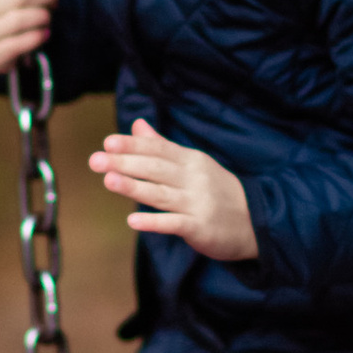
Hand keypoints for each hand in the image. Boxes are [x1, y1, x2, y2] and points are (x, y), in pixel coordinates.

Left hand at [92, 116, 259, 265]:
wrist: (256, 221)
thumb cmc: (217, 191)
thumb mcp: (194, 164)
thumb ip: (163, 147)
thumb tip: (137, 125)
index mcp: (191, 160)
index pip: (158, 149)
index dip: (133, 145)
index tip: (108, 142)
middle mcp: (194, 179)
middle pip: (156, 169)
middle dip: (125, 163)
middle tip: (95, 160)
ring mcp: (197, 203)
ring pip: (161, 194)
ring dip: (134, 187)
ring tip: (108, 181)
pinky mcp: (200, 227)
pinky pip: (174, 223)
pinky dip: (154, 222)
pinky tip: (132, 221)